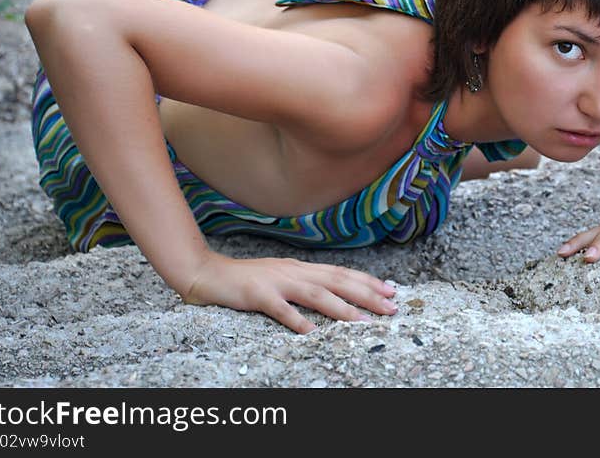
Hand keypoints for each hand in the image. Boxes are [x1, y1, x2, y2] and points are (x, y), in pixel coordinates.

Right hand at [181, 253, 397, 333]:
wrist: (209, 274)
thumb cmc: (247, 279)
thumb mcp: (282, 277)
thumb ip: (306, 282)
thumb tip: (334, 292)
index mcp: (301, 267)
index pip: (342, 272)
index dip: (368, 281)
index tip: (391, 290)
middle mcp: (294, 271)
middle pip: (337, 281)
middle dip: (367, 294)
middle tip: (391, 306)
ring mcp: (277, 282)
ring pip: (316, 294)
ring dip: (342, 308)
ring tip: (363, 322)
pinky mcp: (257, 295)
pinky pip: (281, 310)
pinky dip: (298, 320)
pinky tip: (312, 333)